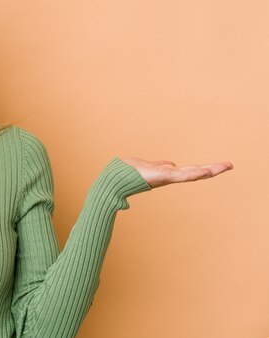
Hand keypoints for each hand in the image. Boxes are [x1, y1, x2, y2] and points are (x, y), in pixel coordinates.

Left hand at [118, 157, 232, 188]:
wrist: (115, 180)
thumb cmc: (128, 173)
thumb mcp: (149, 165)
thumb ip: (162, 166)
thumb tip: (172, 164)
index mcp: (166, 173)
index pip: (189, 170)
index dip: (203, 169)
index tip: (218, 166)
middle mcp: (169, 176)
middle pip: (194, 172)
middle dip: (212, 169)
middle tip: (230, 165)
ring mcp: (167, 178)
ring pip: (192, 174)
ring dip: (209, 170)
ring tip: (225, 166)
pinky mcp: (163, 177)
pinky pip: (181, 175)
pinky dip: (194, 173)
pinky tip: (206, 170)